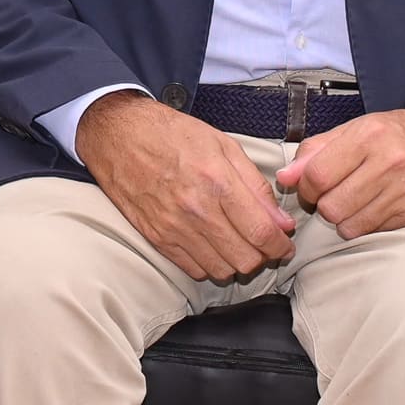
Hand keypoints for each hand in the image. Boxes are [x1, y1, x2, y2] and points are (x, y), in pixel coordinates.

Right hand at [77, 91, 296, 281]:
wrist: (119, 135)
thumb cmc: (173, 134)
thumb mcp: (223, 145)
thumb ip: (255, 186)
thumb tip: (281, 222)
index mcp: (217, 181)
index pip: (261, 232)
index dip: (280, 245)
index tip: (285, 244)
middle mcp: (196, 210)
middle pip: (245, 259)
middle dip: (262, 256)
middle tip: (263, 244)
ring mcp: (173, 228)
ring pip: (222, 270)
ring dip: (237, 262)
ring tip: (237, 243)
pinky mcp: (156, 238)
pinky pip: (194, 269)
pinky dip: (210, 263)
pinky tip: (212, 244)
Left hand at [276, 109, 404, 240]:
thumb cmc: (402, 134)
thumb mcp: (358, 129)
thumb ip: (318, 150)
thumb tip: (286, 177)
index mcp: (369, 136)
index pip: (317, 176)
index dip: (305, 188)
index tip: (310, 187)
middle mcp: (389, 162)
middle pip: (331, 206)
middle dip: (325, 206)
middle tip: (334, 195)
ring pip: (350, 226)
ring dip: (344, 219)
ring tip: (355, 201)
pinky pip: (376, 230)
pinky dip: (368, 224)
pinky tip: (376, 207)